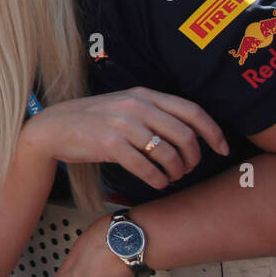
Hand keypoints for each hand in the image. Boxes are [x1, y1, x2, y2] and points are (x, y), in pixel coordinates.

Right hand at [23, 87, 228, 191]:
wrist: (52, 128)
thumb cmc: (92, 121)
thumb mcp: (124, 107)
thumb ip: (153, 113)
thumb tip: (189, 134)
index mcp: (143, 94)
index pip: (191, 110)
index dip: (213, 131)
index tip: (222, 149)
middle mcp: (135, 105)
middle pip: (185, 135)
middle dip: (194, 158)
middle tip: (189, 169)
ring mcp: (122, 123)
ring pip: (167, 153)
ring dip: (176, 171)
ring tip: (171, 177)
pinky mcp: (109, 143)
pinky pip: (146, 167)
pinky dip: (157, 179)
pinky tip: (157, 182)